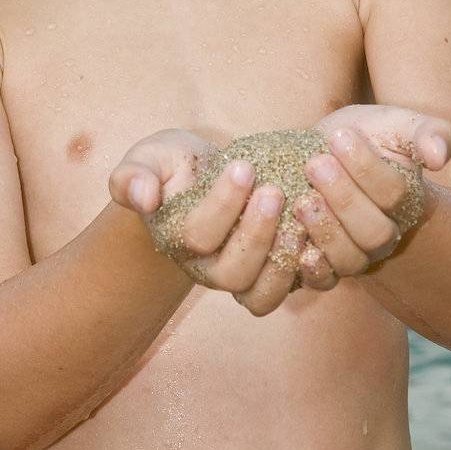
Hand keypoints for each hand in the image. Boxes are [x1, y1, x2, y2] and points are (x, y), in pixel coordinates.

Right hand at [108, 128, 311, 315]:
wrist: (202, 178)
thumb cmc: (173, 166)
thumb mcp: (148, 157)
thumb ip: (133, 174)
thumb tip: (144, 196)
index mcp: (176, 241)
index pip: (198, 235)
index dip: (223, 205)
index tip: (243, 166)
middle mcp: (206, 269)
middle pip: (232, 272)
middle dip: (256, 232)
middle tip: (274, 190)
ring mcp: (239, 276)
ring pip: (260, 292)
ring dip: (282, 256)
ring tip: (300, 213)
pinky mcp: (270, 275)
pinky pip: (287, 290)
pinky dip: (305, 269)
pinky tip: (317, 231)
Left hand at [291, 104, 450, 290]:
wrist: (327, 156)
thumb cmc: (367, 136)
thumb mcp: (396, 124)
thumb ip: (429, 133)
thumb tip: (438, 158)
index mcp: (407, 202)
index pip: (395, 193)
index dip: (367, 168)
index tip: (340, 136)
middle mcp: (384, 236)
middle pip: (375, 233)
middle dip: (344, 198)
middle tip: (316, 163)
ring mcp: (355, 255)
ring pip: (350, 259)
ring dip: (325, 229)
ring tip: (301, 198)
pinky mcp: (324, 267)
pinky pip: (322, 280)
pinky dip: (311, 265)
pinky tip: (293, 235)